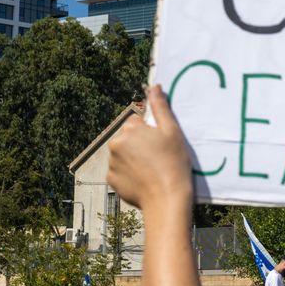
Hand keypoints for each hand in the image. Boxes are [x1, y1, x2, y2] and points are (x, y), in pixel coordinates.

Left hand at [108, 85, 192, 213]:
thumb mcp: (172, 132)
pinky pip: (120, 172)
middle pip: (128, 138)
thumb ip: (161, 108)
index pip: (137, 122)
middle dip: (140, 144)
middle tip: (158, 157)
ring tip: (152, 171)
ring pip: (124, 155)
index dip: (151, 131)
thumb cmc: (173, 163)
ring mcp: (111, 163)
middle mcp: (115, 143)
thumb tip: (155, 86)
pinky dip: (130, 175)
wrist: (166, 199)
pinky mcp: (111, 180)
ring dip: (134, 159)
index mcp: (130, 129)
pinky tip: (145, 180)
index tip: (161, 143)